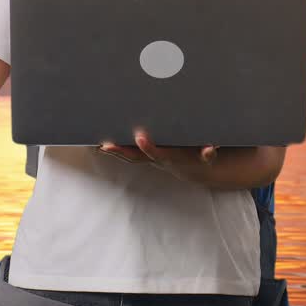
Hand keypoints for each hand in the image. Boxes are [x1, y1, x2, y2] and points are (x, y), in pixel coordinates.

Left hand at [98, 128, 217, 183]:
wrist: (192, 166)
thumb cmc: (197, 156)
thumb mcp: (205, 156)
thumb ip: (207, 154)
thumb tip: (210, 149)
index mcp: (168, 157)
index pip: (157, 153)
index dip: (148, 148)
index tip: (140, 138)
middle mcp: (155, 159)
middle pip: (134, 157)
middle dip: (120, 151)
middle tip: (106, 145)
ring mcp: (147, 157)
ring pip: (126, 155)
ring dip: (112, 150)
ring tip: (95, 143)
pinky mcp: (143, 154)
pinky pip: (126, 151)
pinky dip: (113, 148)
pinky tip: (99, 141)